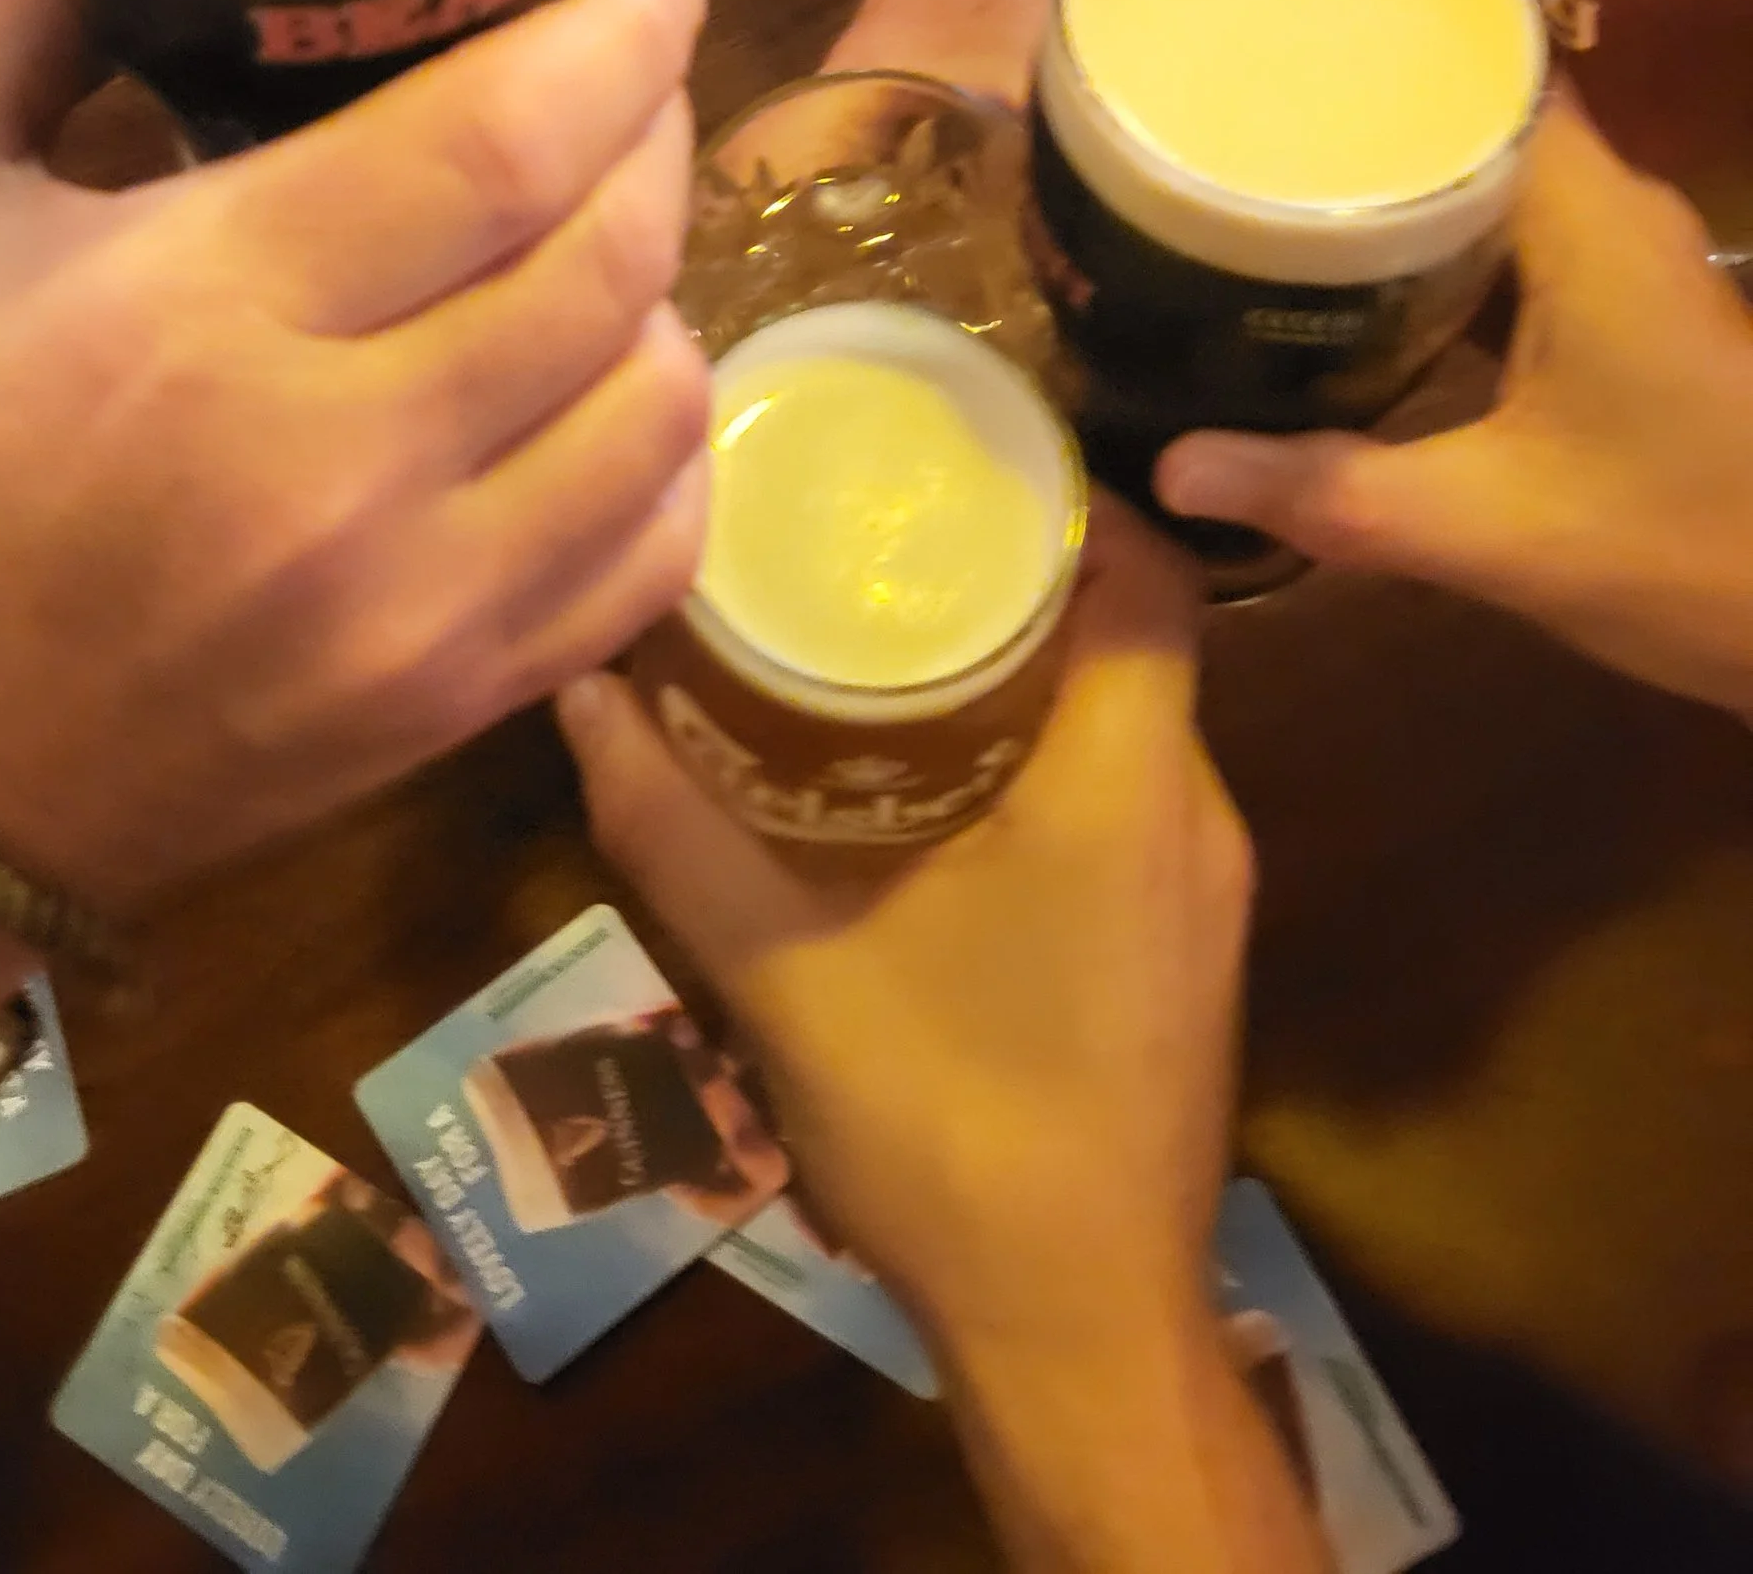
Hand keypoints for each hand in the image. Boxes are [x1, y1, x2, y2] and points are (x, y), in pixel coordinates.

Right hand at [0, 0, 714, 918]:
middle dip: (655, 125)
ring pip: (655, 402)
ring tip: (605, 224)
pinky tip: (606, 391)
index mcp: (209, 307)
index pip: (503, 140)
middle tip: (630, 64)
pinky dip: (663, 456)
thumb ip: (22, 18)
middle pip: (609, 253)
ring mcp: (416, 605)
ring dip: (661, 286)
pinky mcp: (446, 708)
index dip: (618, 33)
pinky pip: (647, 562)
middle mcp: (347, 457)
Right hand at [560, 507, 1245, 1333]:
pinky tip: (932, 772)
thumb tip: (577, 688)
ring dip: (1025, 662)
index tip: (943, 450)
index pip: (1140, 566)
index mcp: (1124, 778)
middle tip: (876, 522)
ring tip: (885, 622)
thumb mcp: (780, 965)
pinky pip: (1126, 792)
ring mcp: (1203, 888)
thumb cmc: (947, 1125)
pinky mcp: (1186, 951)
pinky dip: (1044, 748)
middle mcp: (1192, 809)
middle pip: (1128, 628)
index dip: (1058, 487)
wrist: (1078, 1329)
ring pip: (1125, 715)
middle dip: (1011, 565)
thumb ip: (673, 821)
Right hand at [1160, 98, 1752, 719]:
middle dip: (1351, 119)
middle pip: (1469, 121)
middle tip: (1214, 114)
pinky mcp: (1626, 324)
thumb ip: (1332, 493)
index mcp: (1586, 217)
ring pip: (1488, 190)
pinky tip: (1341, 297)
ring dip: (1387, 195)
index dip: (1371, 39)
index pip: (1477, 65)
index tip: (1255, 34)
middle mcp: (1611, 214)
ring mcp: (1625, 270)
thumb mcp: (1495, 531)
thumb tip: (1171, 466)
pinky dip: (1428, 260)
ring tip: (1249, 192)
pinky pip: (1511, 251)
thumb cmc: (1690, 547)